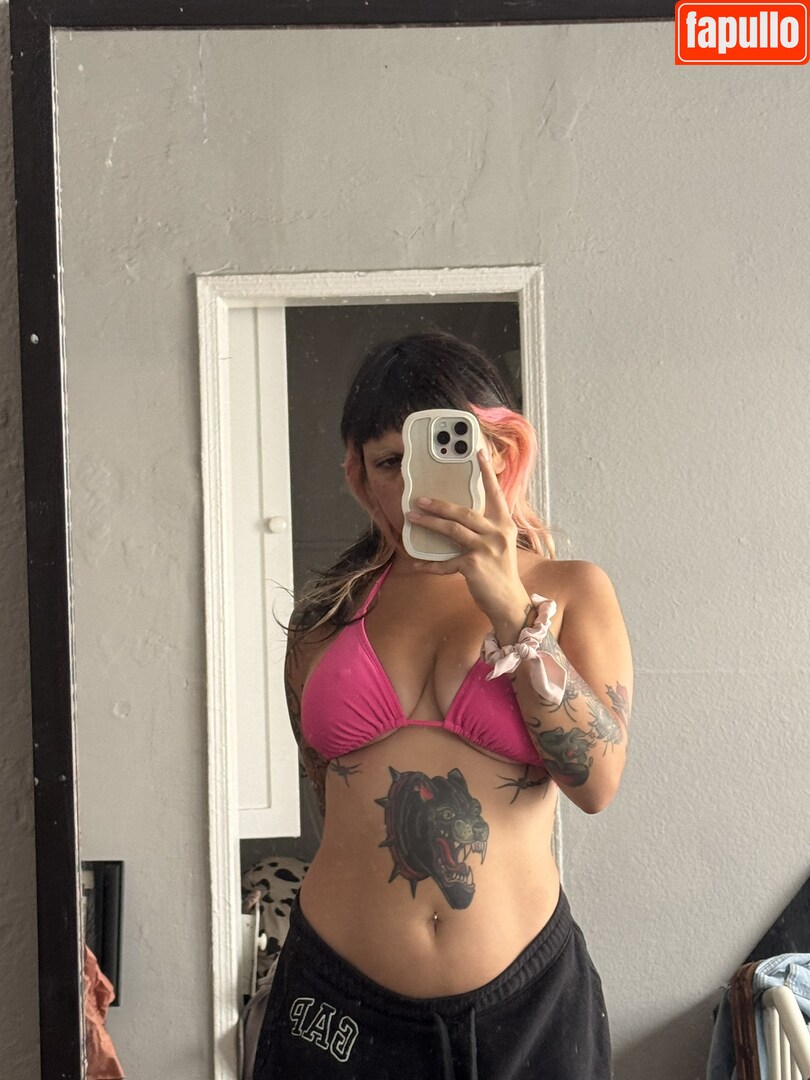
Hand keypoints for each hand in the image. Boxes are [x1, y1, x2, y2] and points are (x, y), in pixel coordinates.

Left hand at [406, 449, 531, 635]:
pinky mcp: (473, 565)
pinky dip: (430, 564)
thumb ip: (486, 529)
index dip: (486, 473)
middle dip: (439, 504)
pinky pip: (445, 562)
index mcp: (504, 525)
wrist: (510, 602)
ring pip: (452, 530)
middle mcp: (497, 533)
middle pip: (464, 512)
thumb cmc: (501, 573)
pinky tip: (417, 563)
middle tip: (419, 499)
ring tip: (412, 517)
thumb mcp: (500, 545)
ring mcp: (486, 549)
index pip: (495, 494)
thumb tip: (461, 518)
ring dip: (429, 523)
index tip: (478, 452)